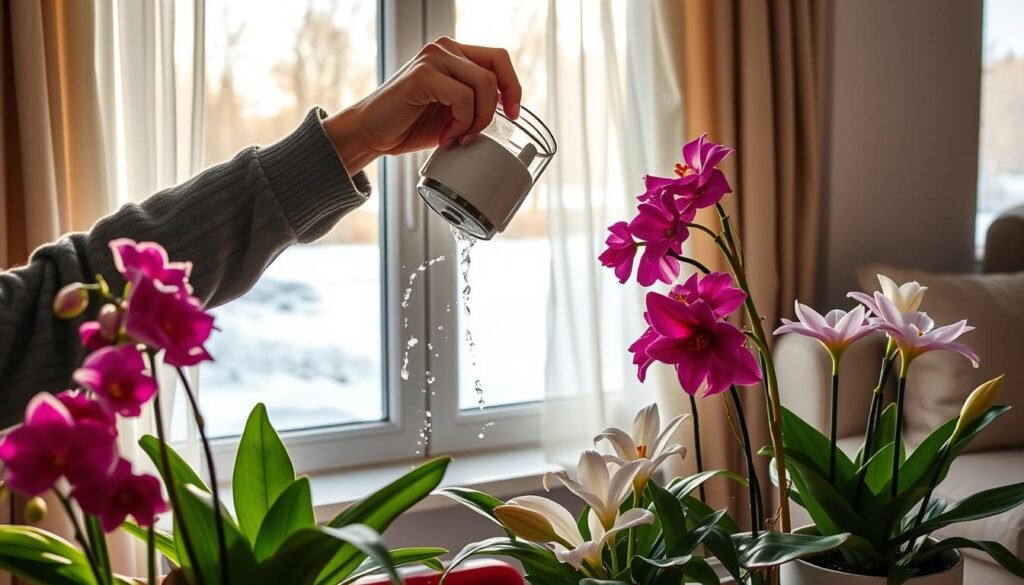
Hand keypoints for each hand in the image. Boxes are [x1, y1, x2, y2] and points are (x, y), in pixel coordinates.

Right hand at [324, 37, 522, 173]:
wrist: (371, 134)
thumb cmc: (408, 125)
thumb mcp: (452, 113)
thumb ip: (475, 102)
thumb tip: (507, 110)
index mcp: (453, 55)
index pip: (498, 58)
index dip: (513, 86)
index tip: (513, 114)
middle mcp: (443, 49)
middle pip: (495, 70)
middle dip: (494, 109)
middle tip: (478, 133)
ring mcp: (432, 58)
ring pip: (483, 84)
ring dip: (476, 120)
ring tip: (456, 137)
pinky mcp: (423, 74)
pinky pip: (463, 97)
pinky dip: (461, 123)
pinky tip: (445, 136)